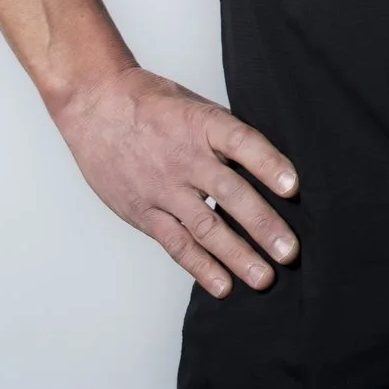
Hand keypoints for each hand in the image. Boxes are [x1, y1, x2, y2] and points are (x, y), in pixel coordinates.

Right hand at [52, 65, 302, 298]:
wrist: (95, 105)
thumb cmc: (150, 103)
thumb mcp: (194, 105)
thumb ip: (225, 136)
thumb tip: (268, 165)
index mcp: (203, 124)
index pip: (242, 143)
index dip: (269, 164)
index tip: (293, 188)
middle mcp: (185, 157)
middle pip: (231, 193)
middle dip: (262, 225)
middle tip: (289, 251)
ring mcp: (163, 187)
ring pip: (205, 226)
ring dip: (237, 255)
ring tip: (264, 278)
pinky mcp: (144, 211)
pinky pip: (176, 242)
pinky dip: (200, 266)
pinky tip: (222, 284)